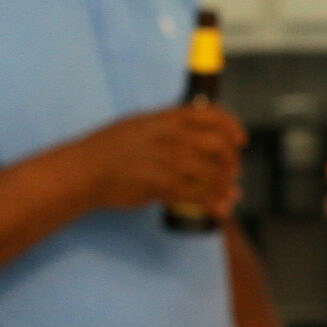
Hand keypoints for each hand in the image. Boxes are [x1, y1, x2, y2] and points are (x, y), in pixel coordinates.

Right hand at [80, 107, 245, 214]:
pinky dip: (214, 204)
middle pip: (218, 145)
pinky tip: (220, 210)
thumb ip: (165, 125)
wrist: (85, 170)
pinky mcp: (163, 186)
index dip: (231, 127)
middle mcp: (171, 136)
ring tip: (230, 194)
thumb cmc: (107, 148)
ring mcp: (168, 161)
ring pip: (212, 173)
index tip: (240, 140)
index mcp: (166, 118)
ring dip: (226, 185)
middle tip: (233, 171)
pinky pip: (199, 196)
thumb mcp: (138, 124)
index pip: (211, 115)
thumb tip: (189, 130)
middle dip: (231, 160)